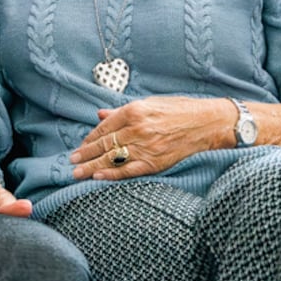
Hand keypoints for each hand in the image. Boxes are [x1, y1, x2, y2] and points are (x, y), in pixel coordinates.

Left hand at [70, 97, 231, 180]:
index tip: (81, 145)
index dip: (90, 138)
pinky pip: (129, 170)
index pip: (105, 127)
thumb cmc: (181, 110)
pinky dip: (112, 175)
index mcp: (135, 111)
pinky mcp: (156, 162)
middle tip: (72, 161)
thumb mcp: (151, 104)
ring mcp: (146, 147)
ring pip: (112, 159)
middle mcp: (138, 129)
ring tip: (77, 173)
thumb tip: (101, 115)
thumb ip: (123, 111)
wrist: (209, 123)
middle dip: (86, 154)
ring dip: (92, 167)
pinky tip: (98, 177)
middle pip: (104, 144)